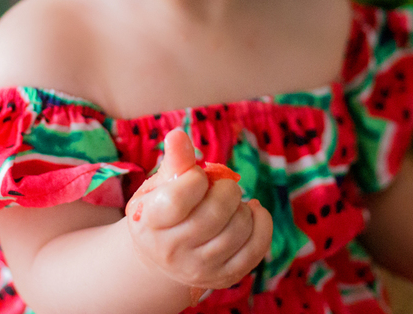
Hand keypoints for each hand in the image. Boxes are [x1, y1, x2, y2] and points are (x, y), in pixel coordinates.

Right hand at [126, 129, 271, 295]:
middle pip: (214, 215)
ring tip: (232, 203)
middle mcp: (172, 251)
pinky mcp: (224, 277)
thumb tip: (178, 135)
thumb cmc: (163, 209)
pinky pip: (256, 248)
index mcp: (150, 222)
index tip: (198, 177)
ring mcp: (199, 268)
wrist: (163, 256)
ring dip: (242, 207)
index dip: (195, 179)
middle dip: (226, 190)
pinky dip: (262, 223)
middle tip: (222, 187)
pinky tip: (252, 212)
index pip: (178, 199)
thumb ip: (175, 161)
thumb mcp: (161, 184)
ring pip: (238, 230)